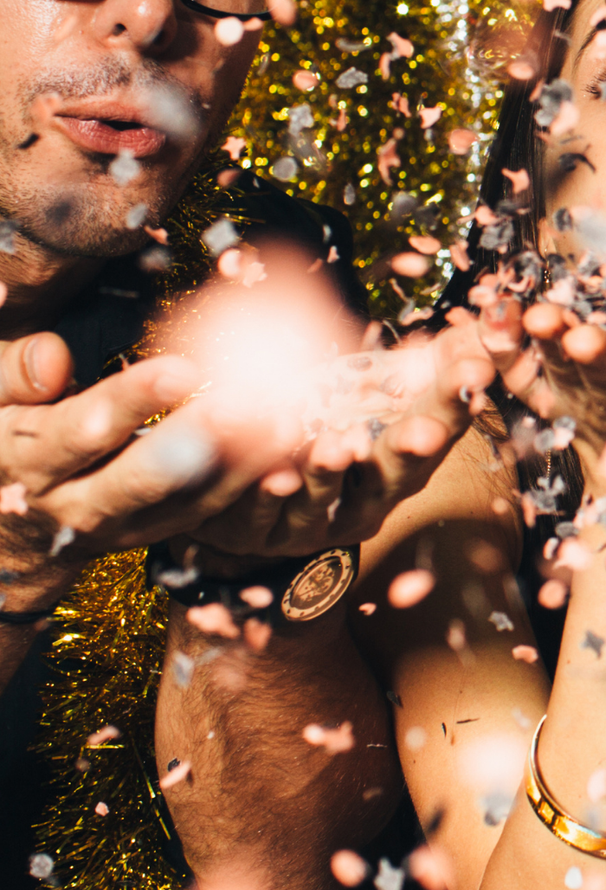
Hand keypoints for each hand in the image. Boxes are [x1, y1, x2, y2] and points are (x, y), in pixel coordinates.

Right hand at [0, 337, 285, 607]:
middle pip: (143, 478)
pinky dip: (254, 481)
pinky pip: (212, 511)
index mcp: (29, 463)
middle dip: (199, 440)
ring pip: (190, 501)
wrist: (11, 526)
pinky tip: (292, 444)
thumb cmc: (6, 438)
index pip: (82, 432)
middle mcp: (78, 505)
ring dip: (244, 462)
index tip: (181, 368)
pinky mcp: (161, 533)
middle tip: (249, 400)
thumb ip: (11, 375)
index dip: (131, 401)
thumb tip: (53, 356)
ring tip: (290, 417)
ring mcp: (124, 528)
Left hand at [183, 326, 495, 564]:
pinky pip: (265, 514)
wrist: (258, 498)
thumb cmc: (335, 429)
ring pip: (326, 499)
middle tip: (423, 431)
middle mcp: (372, 497)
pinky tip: (272, 474)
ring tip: (337, 445)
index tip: (474, 372)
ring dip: (332, 471)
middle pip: (395, 472)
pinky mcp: (264, 532)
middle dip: (411, 449)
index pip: (439, 422)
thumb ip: (438, 358)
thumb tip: (496, 318)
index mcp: (406, 458)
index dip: (454, 400)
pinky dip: (266, 493)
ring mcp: (320, 521)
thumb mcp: (385, 389)